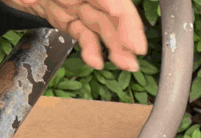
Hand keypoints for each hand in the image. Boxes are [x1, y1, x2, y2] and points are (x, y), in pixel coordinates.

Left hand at [2, 0, 146, 70]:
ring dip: (114, 47)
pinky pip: (82, 34)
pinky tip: (96, 62)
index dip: (118, 9)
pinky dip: (91, 49)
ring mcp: (71, 4)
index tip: (124, 23)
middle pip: (108, 12)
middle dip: (124, 32)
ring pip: (99, 26)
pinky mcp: (63, 17)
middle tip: (134, 53)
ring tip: (125, 65)